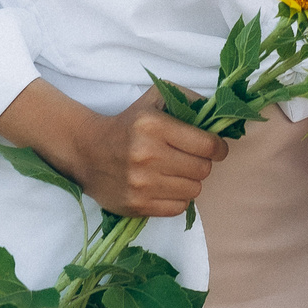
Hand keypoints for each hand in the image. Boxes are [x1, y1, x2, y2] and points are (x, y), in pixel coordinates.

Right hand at [0, 80, 228, 217]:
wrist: (87, 152)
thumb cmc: (129, 124)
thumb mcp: (155, 99)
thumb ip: (189, 99)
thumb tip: (220, 113)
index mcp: (153, 125)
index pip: (207, 145)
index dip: (218, 147)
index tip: (215, 148)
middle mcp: (146, 155)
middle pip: (203, 169)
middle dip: (203, 163)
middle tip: (191, 159)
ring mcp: (141, 183)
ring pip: (194, 190)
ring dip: (190, 181)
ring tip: (176, 172)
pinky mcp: (136, 205)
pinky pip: (178, 208)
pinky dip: (178, 197)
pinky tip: (166, 186)